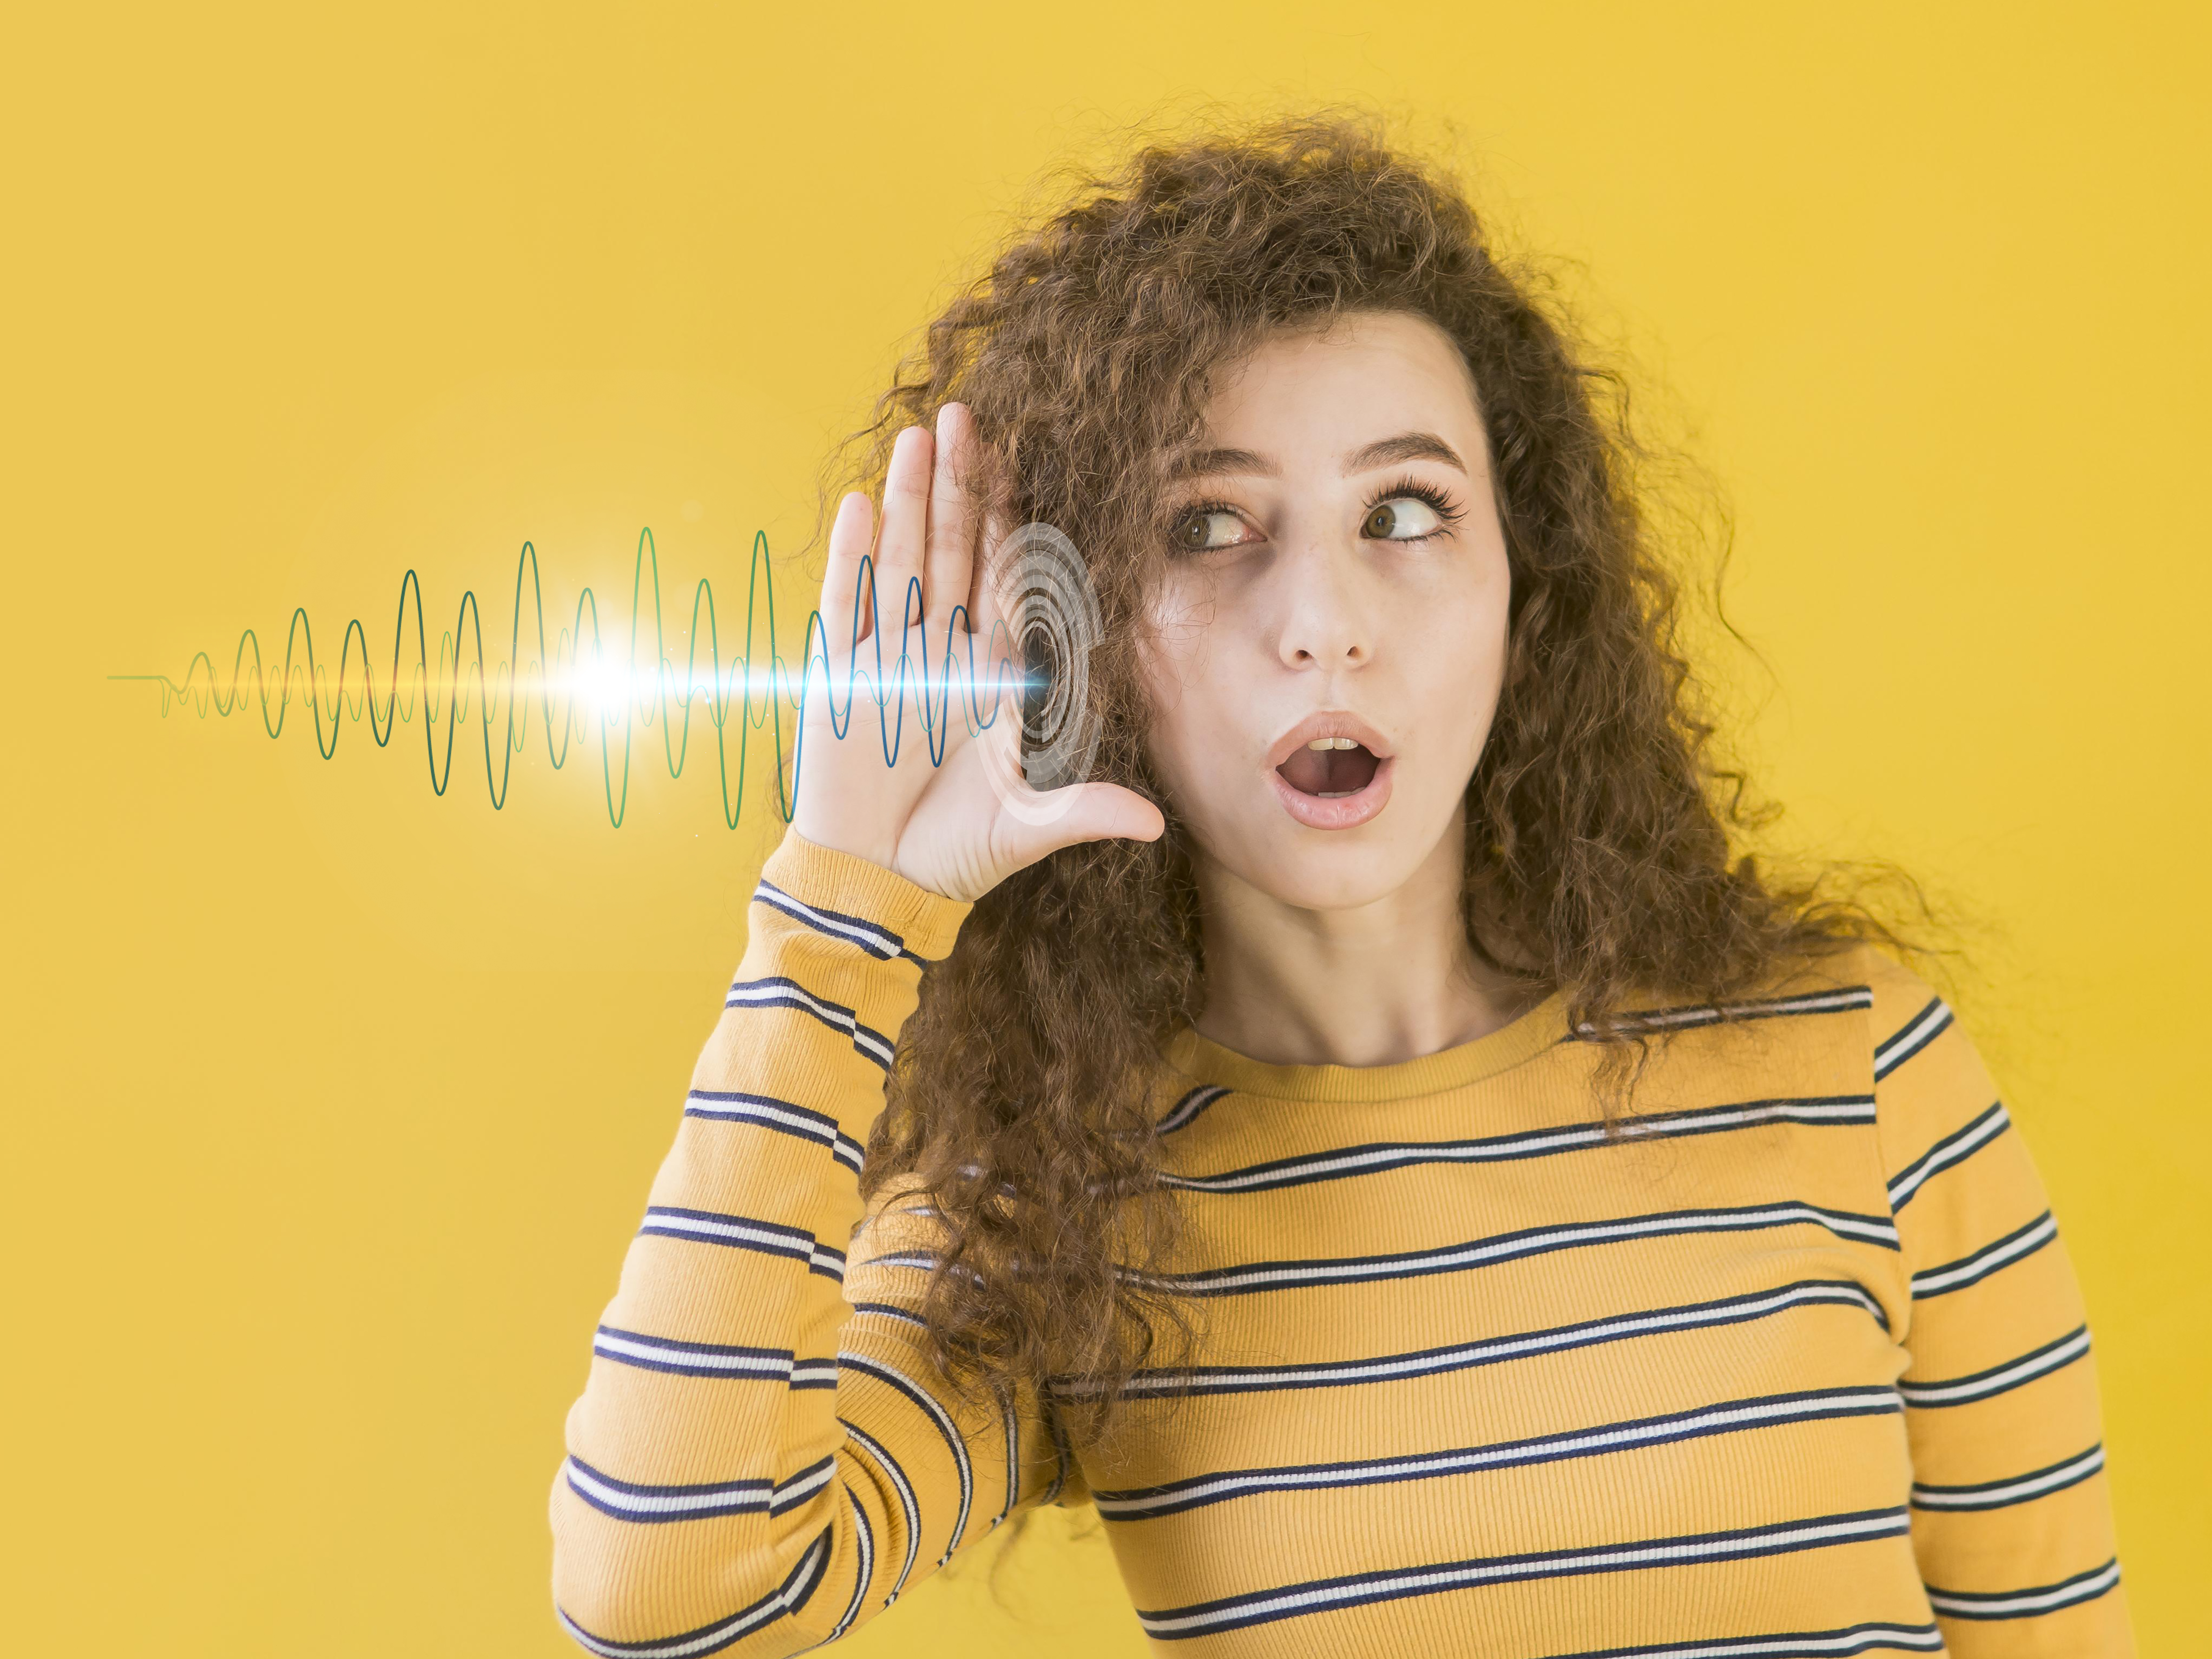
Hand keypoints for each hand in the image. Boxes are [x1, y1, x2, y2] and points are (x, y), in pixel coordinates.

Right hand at [787, 402, 1165, 901]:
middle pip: (955, 550)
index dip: (1013, 522)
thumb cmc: (955, 854)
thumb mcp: (1026, 829)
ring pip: (903, 557)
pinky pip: (846, 600)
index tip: (1023, 463)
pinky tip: (859, 503)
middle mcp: (943, 653)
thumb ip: (1085, 811)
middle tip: (968, 415)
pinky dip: (852, 554)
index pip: (1007, 581)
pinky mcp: (839, 672)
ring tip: (919, 437)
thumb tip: (1156, 824)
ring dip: (909, 498)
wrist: (881, 879)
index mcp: (992, 675)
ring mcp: (888, 656)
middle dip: (961, 484)